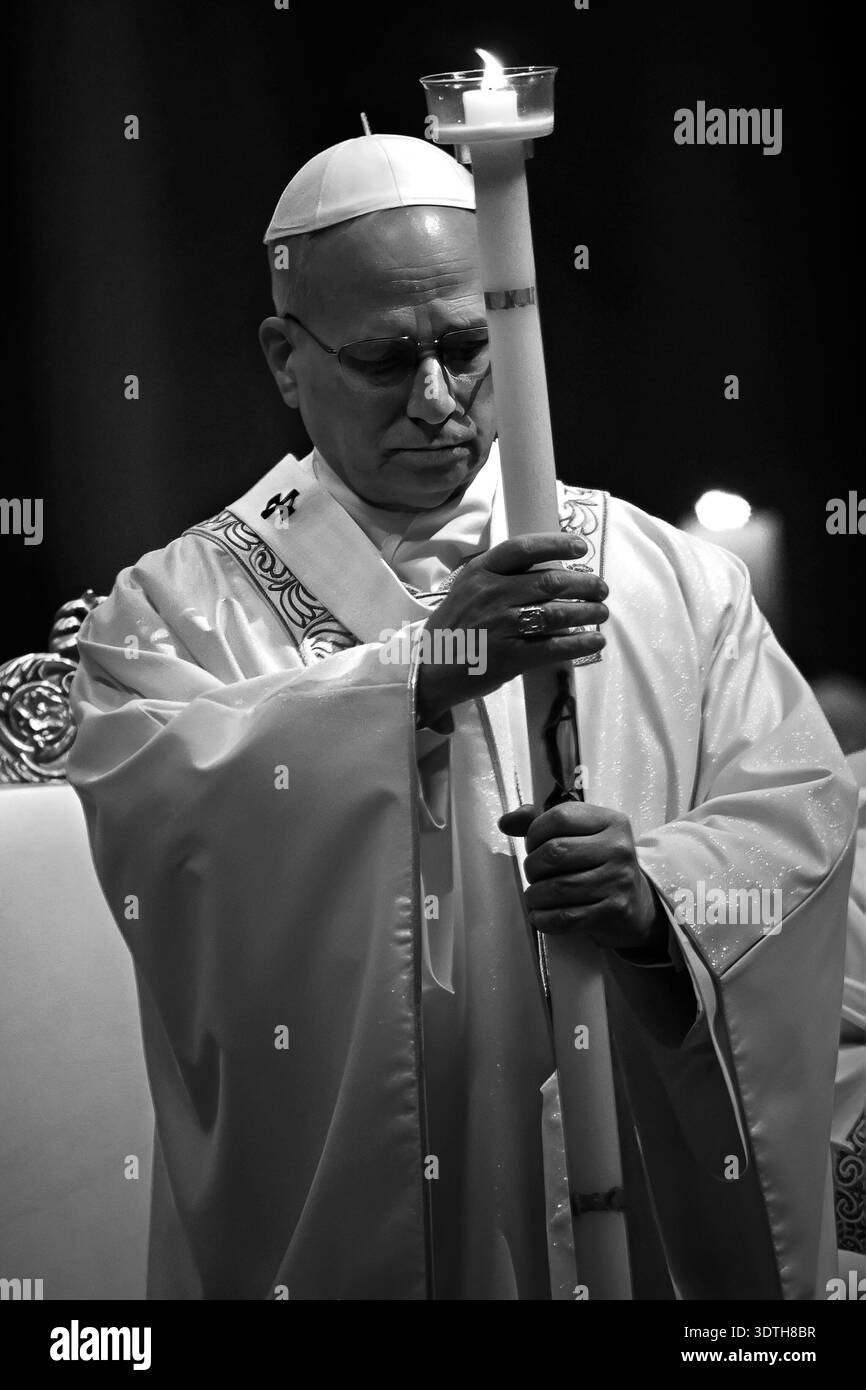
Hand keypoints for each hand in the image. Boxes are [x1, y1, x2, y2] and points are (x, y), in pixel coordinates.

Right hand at [415, 533, 608, 725]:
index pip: (523, 548)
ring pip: (556, 613)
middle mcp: (491, 594)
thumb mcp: (467, 591)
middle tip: (600, 589)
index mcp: (480, 573)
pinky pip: (553, 647)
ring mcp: (500, 626)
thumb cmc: (454, 628)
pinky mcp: (509, 657)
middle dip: (584, 584)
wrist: (428, 669)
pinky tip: (595, 641)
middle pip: (549, 581)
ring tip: (600, 613)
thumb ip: (500, 578)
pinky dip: (579, 643)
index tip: (580, 548)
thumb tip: (551, 572)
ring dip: (587, 612)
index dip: (556, 544)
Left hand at [498, 800, 668, 956]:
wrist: (637, 904)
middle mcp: (618, 847)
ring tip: (534, 896)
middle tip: (534, 874)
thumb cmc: (599, 864)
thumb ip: (541, 824)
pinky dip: (544, 918)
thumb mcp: (580, 835)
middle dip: (533, 866)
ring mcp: (618, 880)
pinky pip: (566, 917)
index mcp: (610, 821)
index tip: (533, 845)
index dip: (535, 832)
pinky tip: (539, 915)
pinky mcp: (614, 910)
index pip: (560, 817)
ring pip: (557, 887)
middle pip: (555, 852)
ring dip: (535, 895)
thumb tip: (505, 822)